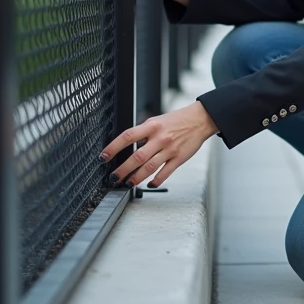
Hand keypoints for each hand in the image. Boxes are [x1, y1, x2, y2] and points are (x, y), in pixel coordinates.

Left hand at [99, 102, 219, 188]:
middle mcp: (160, 138)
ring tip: (128, 183)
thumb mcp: (156, 121)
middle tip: (114, 177)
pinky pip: (165, 172)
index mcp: (151, 126)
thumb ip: (143, 133)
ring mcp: (170, 149)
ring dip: (136, 178)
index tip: (104, 157)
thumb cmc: (176, 120)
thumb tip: (126, 146)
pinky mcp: (179, 158)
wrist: (200, 119)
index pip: (127, 137)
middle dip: (123, 169)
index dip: (113, 147)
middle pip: (137, 156)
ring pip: (149, 167)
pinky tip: (150, 184)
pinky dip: (156, 180)